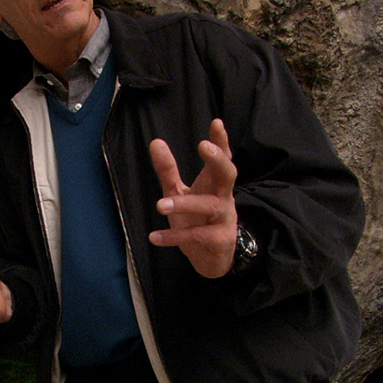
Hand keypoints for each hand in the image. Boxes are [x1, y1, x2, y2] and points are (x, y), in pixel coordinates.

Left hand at [148, 119, 238, 278]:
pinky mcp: (220, 240)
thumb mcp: (178, 192)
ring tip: (160, 205)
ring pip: (210, 206)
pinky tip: (154, 237)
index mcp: (214, 183)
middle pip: (228, 174)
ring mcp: (224, 219)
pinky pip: (198, 236)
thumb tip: (155, 141)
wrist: (211, 259)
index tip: (216, 123)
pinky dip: (175, 237)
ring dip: (185, 204)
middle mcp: (223, 197)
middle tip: (203, 146)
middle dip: (218, 159)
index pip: (222, 158)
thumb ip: (168, 170)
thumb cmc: (196, 219)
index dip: (221, 141)